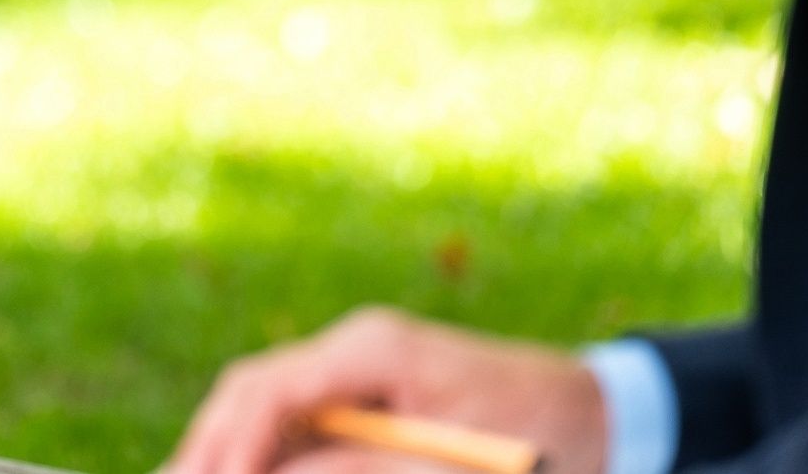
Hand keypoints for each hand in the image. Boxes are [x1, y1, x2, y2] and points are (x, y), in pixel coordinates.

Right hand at [168, 308, 606, 473]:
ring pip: (262, 407)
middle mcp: (353, 349)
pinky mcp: (365, 400)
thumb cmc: (542, 437)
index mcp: (373, 346)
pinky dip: (260, 452)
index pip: (271, 388)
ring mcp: (356, 371)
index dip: (230, 443)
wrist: (601, 415)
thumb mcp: (454, 463)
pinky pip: (293, 424)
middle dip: (206, 446)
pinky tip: (236, 468)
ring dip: (223, 449)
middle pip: (251, 392)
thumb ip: (359, 467)